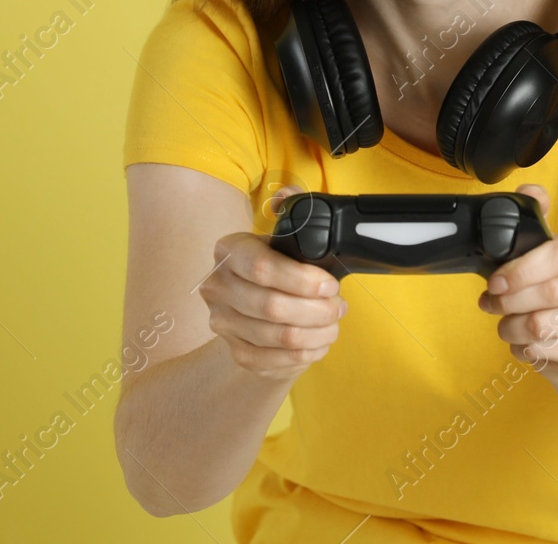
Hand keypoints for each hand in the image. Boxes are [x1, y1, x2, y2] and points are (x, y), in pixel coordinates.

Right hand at [199, 184, 346, 381]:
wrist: (260, 312)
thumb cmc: (281, 270)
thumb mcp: (286, 239)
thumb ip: (292, 211)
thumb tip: (287, 196)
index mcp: (229, 250)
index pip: (262, 267)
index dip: (303, 279)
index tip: (330, 284)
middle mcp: (218, 286)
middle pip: (272, 306)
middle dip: (318, 309)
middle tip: (339, 306)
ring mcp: (223, 323)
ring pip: (279, 337)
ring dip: (318, 333)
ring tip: (334, 323)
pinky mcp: (236, 353)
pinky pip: (277, 361)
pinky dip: (307, 353)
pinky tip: (319, 342)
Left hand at [477, 185, 557, 377]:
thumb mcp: (550, 245)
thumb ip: (537, 214)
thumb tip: (529, 191)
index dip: (521, 270)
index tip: (495, 281)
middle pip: (550, 293)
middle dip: (509, 300)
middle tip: (491, 302)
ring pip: (545, 327)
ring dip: (512, 327)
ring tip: (505, 322)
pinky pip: (548, 351)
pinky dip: (525, 348)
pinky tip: (523, 341)